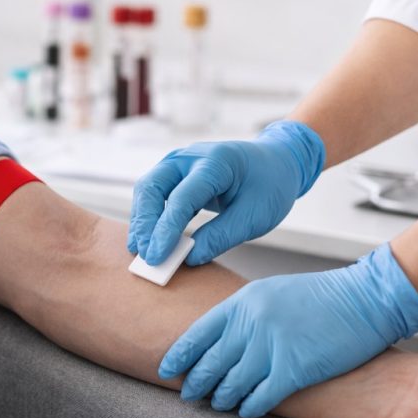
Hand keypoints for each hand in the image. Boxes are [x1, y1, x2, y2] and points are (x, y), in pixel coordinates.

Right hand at [127, 120, 324, 266]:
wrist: (276, 162)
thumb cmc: (269, 185)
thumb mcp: (254, 216)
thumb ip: (220, 237)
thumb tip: (188, 259)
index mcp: (216, 162)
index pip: (181, 198)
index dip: (166, 230)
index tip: (157, 257)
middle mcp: (190, 157)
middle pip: (152, 187)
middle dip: (145, 224)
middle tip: (145, 256)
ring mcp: (179, 163)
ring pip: (147, 190)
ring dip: (142, 221)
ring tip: (141, 252)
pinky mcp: (174, 174)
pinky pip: (153, 194)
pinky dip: (148, 217)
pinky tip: (147, 240)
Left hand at [162, 243, 417, 417]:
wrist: (366, 299)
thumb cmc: (322, 298)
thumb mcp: (272, 294)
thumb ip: (243, 315)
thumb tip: (218, 341)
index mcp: (243, 302)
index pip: (197, 333)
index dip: (179, 356)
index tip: (166, 371)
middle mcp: (252, 323)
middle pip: (210, 362)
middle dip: (196, 383)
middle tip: (188, 396)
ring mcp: (273, 346)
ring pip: (232, 384)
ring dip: (222, 398)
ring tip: (219, 405)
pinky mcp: (295, 368)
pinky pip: (261, 397)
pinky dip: (250, 407)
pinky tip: (247, 411)